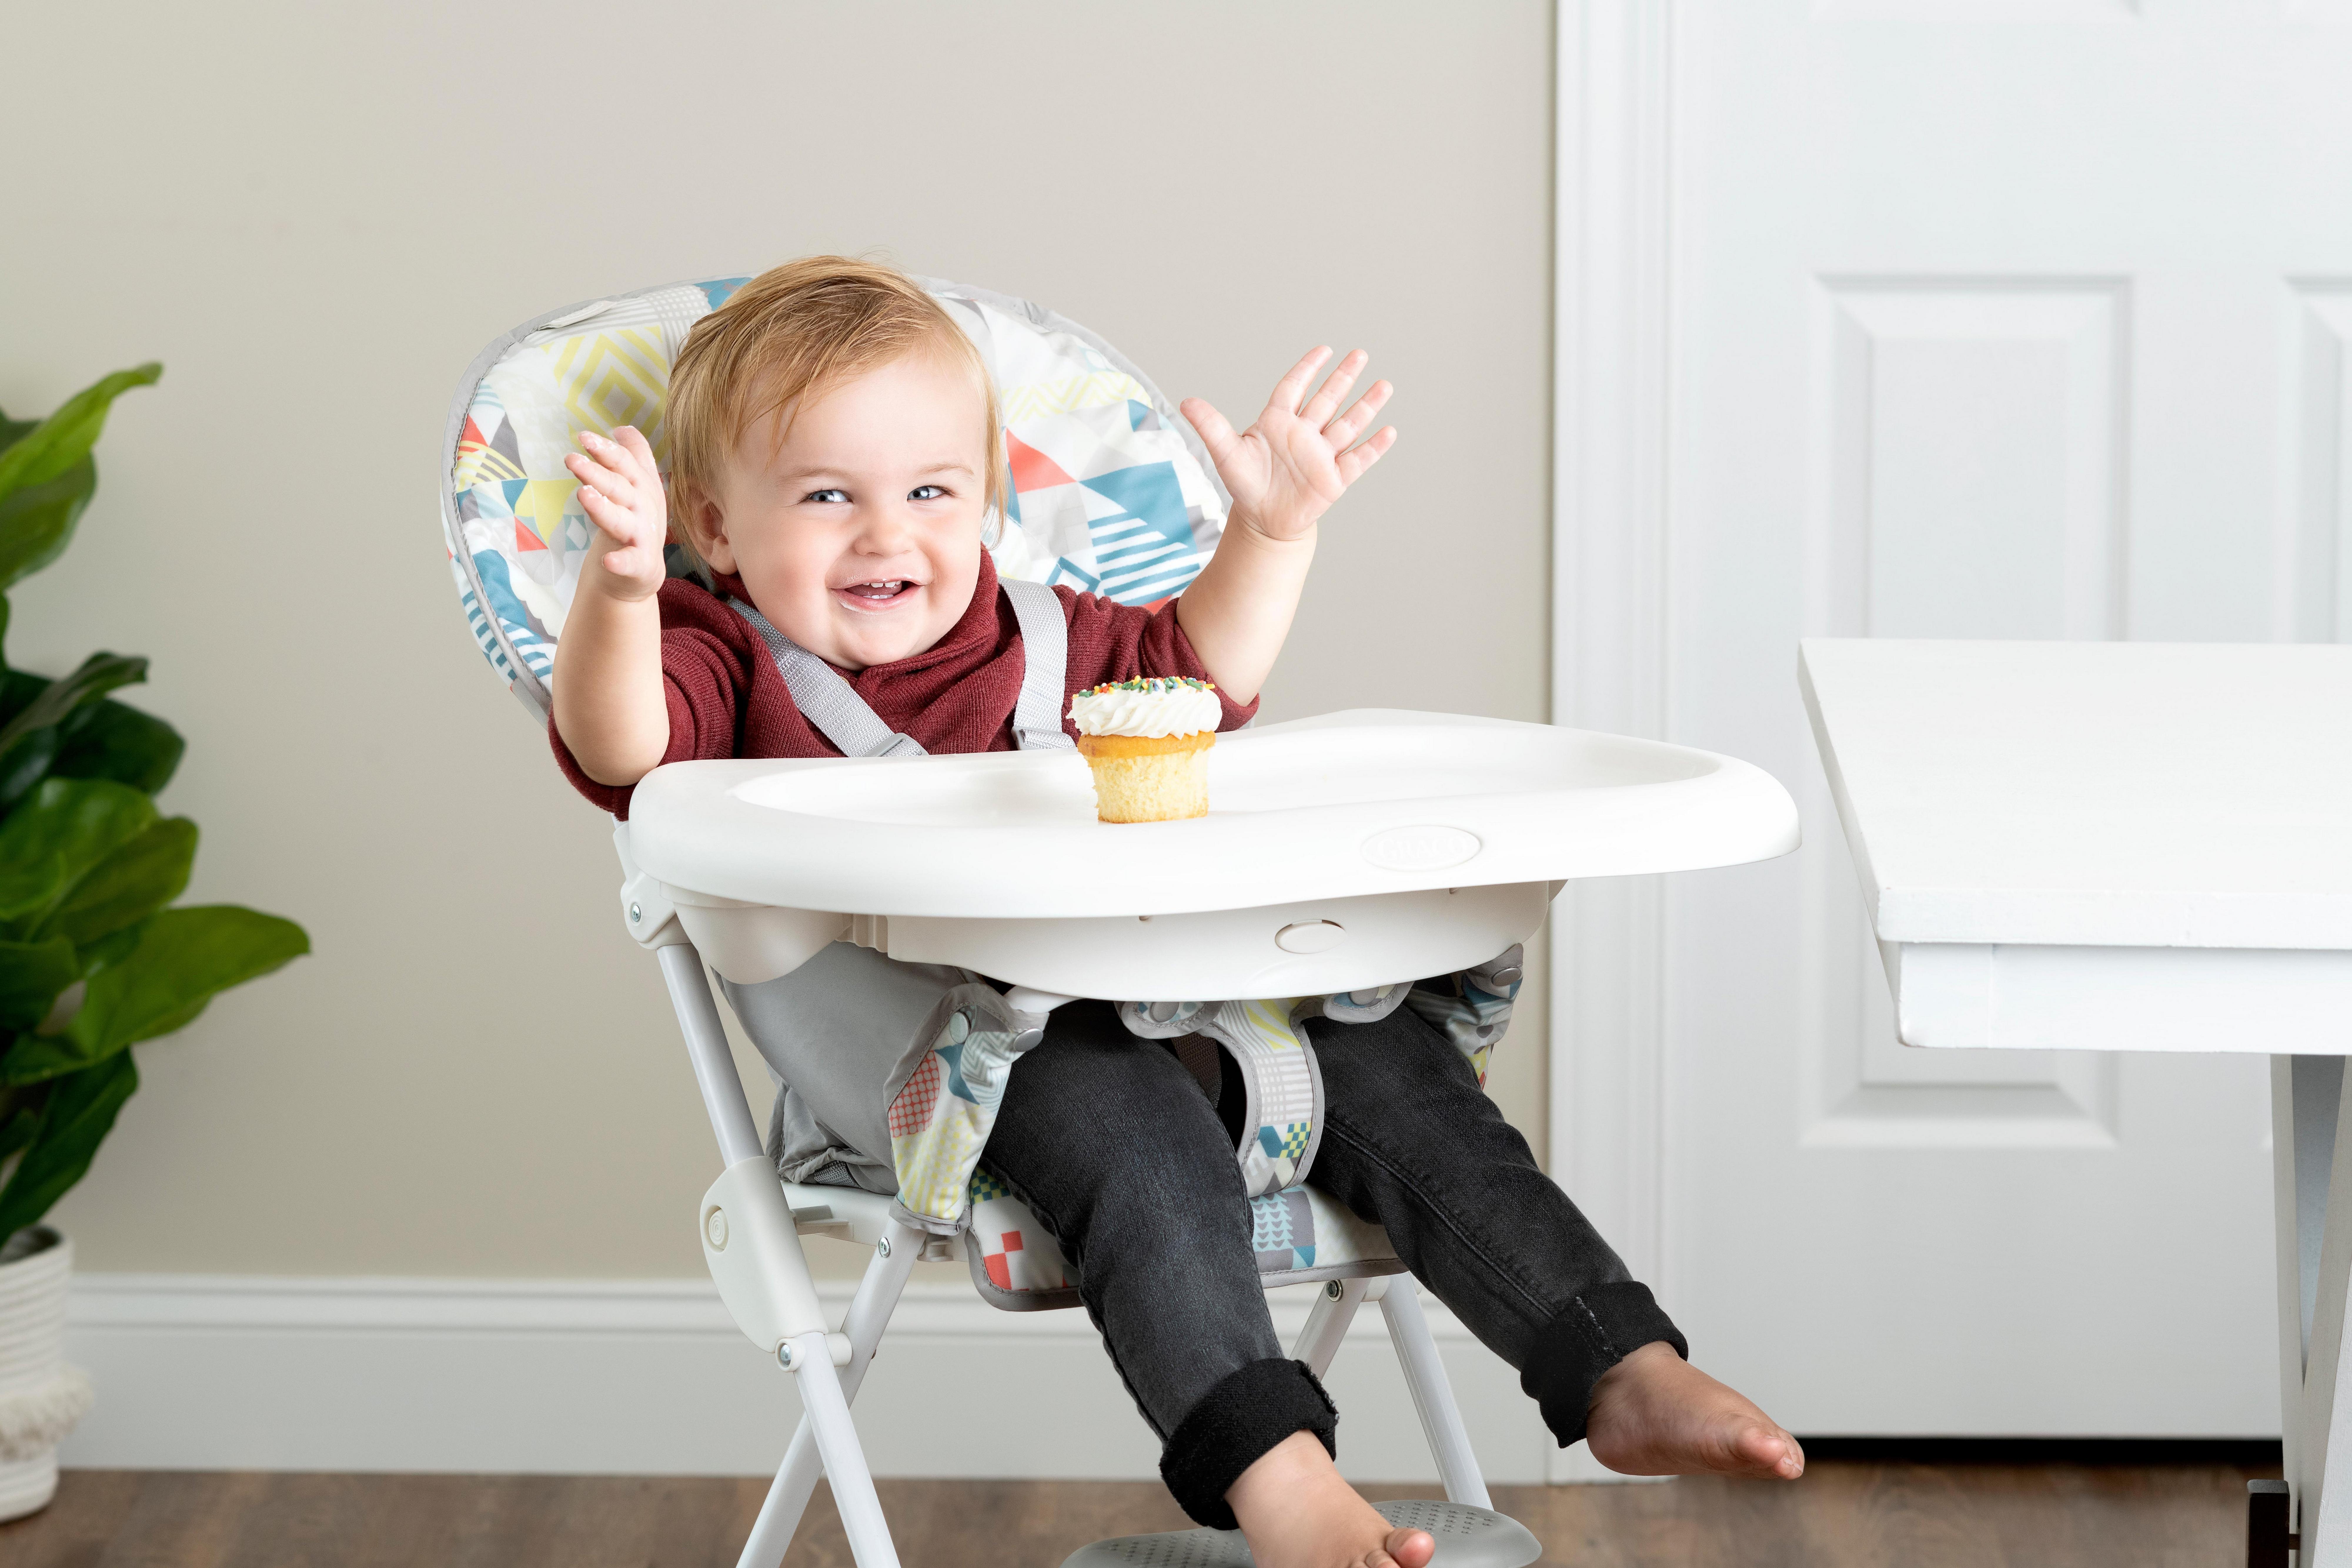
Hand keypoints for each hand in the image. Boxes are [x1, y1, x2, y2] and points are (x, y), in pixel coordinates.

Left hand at [564, 426, 667, 600]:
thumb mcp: (640, 486)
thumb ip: (634, 456)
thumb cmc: (636, 521)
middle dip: (597, 473)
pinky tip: (608, 560)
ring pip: (621, 520)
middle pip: (618, 487)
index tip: (583, 437)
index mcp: (641, 486)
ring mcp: (642, 536)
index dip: (605, 449)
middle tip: (571, 460)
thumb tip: (622, 429)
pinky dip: (621, 562)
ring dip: (603, 509)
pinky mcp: (640, 564)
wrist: (643, 569)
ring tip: (584, 495)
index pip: (623, 462)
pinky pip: (631, 562)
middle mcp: (643, 508)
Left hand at [1180, 348, 1395, 544]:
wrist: (1263, 521)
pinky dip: (1373, 447)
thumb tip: (1185, 402)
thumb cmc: (1245, 484)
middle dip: (1344, 377)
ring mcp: (1321, 455)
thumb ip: (1211, 426)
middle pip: (1327, 399)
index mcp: (1278, 422)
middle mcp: (1304, 434)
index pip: (1294, 388)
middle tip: (1360, 354)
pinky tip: (1389, 431)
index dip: (1308, 368)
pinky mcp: (1334, 479)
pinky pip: (1357, 460)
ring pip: (1347, 425)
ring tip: (1384, 384)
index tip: (1324, 350)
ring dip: (1366, 406)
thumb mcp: (1226, 454)